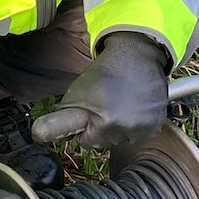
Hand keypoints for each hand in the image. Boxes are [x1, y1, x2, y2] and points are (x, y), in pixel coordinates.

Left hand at [32, 32, 170, 151]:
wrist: (136, 56)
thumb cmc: (103, 73)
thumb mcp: (75, 93)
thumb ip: (61, 119)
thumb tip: (42, 134)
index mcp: (106, 123)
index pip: (86, 142)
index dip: (85, 128)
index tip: (89, 114)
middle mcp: (127, 129)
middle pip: (105, 142)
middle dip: (103, 127)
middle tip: (106, 104)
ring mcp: (145, 128)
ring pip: (122, 139)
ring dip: (120, 127)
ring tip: (121, 103)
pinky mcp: (157, 125)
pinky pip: (139, 134)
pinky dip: (136, 124)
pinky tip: (134, 106)